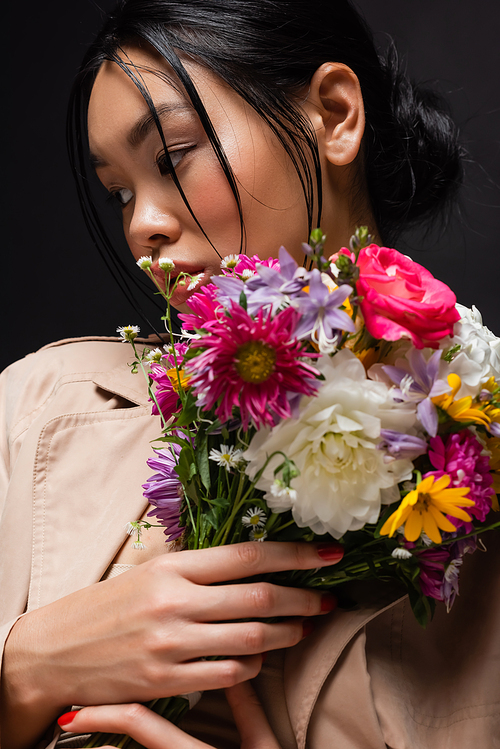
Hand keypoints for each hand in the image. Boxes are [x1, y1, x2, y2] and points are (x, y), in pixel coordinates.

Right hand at [2, 541, 340, 747]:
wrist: (55, 651)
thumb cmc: (107, 605)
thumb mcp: (149, 571)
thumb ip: (196, 566)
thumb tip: (252, 561)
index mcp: (173, 566)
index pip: (248, 555)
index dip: (295, 554)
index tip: (328, 554)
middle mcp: (175, 602)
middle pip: (259, 597)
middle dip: (303, 597)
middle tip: (327, 598)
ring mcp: (172, 644)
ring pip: (252, 638)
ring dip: (288, 633)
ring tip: (304, 627)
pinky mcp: (167, 681)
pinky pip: (229, 674)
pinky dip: (254, 666)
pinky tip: (262, 657)